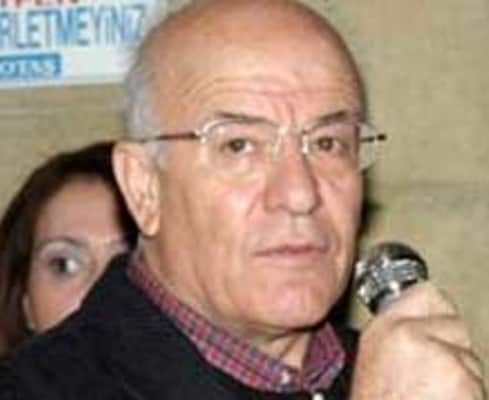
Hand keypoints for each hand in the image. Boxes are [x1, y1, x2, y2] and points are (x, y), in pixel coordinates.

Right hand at [350, 282, 485, 399]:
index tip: (437, 321)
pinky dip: (468, 396)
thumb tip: (422, 330)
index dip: (436, 313)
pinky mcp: (456, 372)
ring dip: (461, 378)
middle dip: (452, 349)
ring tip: (434, 397)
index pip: (426, 293)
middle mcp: (406, 332)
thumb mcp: (376, 367)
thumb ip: (398, 341)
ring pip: (469, 355)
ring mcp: (433, 350)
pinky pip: (476, 379)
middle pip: (454, 322)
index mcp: (383, 329)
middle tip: (432, 380)